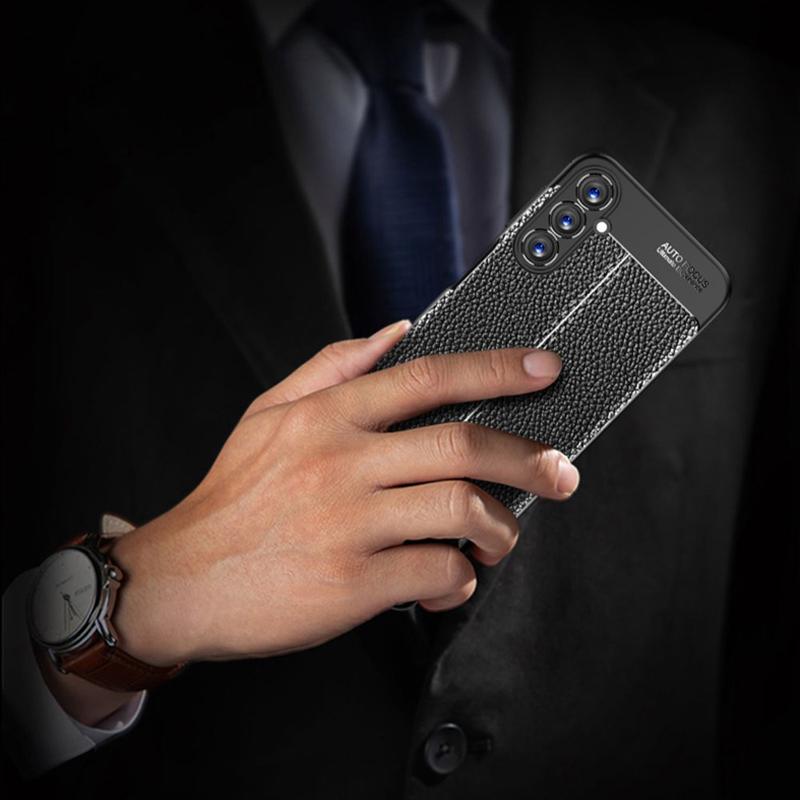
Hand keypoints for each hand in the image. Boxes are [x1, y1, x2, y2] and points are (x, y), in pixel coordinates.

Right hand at [109, 319, 579, 667]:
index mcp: (326, 417)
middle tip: (559, 472)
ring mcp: (348, 522)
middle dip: (528, 458)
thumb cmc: (234, 497)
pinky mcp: (352, 582)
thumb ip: (332, 365)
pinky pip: (438, 572)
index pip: (426, 377)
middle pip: (462, 444)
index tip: (542, 369)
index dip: (494, 368)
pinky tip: (449, 581)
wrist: (182, 580)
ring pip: (462, 509)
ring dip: (501, 528)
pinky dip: (460, 580)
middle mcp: (341, 461)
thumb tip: (396, 331)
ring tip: (499, 538)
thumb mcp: (268, 414)